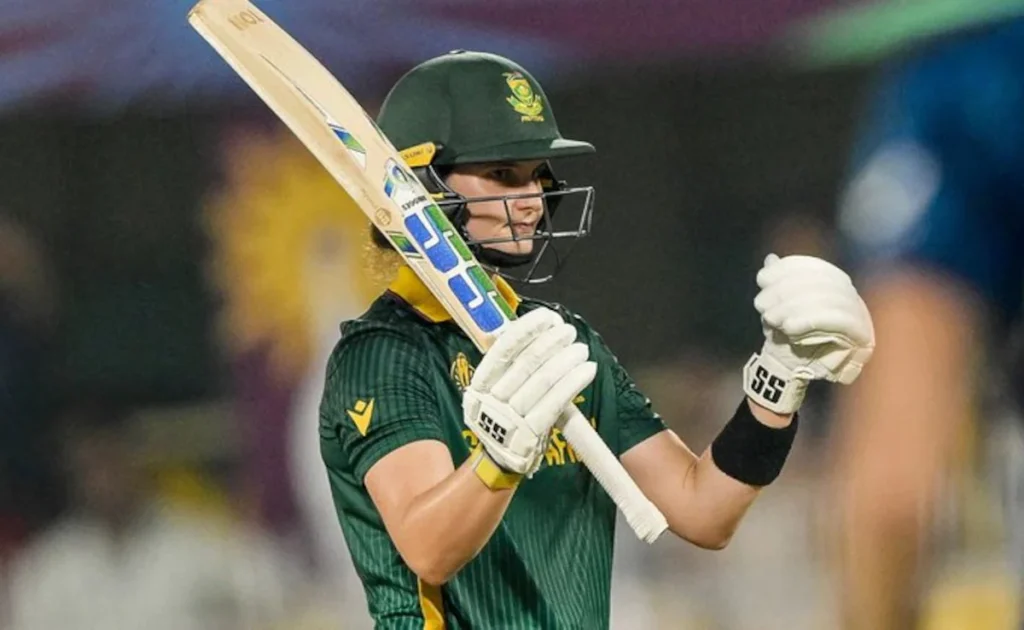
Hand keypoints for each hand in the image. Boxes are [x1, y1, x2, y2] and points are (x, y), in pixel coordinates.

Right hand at [463, 307, 596, 475]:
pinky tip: (586, 370)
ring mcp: (510, 418)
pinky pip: (555, 402)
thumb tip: (539, 333)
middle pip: (526, 362)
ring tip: (581, 349)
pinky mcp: (530, 434)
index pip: (503, 349)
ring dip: (567, 360)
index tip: (548, 319)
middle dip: (552, 342)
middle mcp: (492, 400)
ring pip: (543, 381)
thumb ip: (510, 366)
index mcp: (480, 384)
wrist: (498, 461)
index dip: (527, 329)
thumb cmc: (504, 418)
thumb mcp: (496, 392)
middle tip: (568, 332)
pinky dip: (573, 382)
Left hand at [743, 254, 874, 413]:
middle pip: (820, 283)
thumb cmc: (785, 335)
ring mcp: (860, 315)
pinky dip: (810, 322)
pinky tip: (789, 327)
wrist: (793, 369)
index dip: (788, 269)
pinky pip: (838, 322)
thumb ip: (777, 282)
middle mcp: (851, 296)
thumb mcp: (777, 305)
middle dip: (785, 291)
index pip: (814, 268)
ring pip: (828, 301)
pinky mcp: (863, 336)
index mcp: (835, 284)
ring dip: (793, 308)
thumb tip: (771, 259)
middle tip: (761, 305)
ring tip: (770, 319)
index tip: (762, 278)